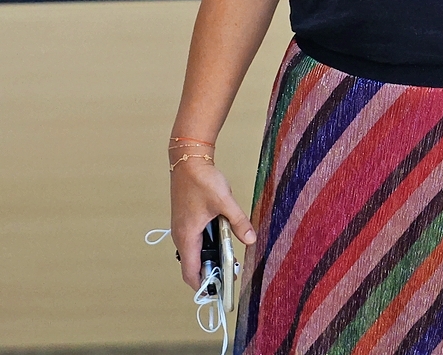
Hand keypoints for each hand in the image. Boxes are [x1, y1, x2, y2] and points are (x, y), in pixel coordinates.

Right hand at [170, 158, 254, 290]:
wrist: (188, 160)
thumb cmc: (202, 181)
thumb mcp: (224, 202)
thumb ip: (238, 222)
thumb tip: (250, 239)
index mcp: (187, 236)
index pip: (191, 272)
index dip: (204, 284)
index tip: (218, 292)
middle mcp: (181, 236)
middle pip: (194, 265)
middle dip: (211, 273)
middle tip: (231, 276)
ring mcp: (183, 228)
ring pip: (196, 252)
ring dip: (211, 259)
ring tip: (231, 261)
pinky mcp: (187, 220)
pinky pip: (197, 241)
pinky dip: (209, 246)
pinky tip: (225, 241)